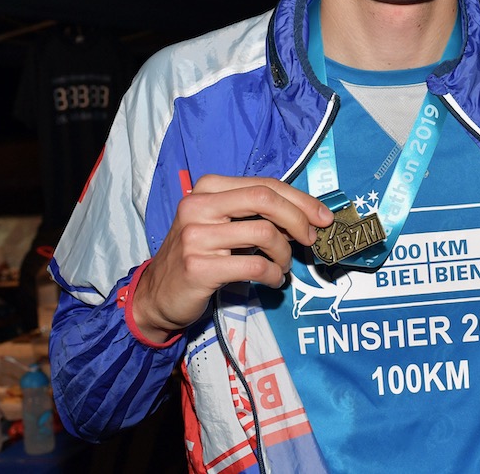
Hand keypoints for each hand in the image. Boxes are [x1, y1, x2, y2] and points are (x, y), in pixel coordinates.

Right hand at [131, 174, 333, 338]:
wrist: (157, 294)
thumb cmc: (199, 254)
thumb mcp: (220, 223)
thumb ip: (253, 213)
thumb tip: (304, 214)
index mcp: (207, 188)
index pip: (264, 184)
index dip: (300, 199)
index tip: (322, 216)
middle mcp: (198, 206)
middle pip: (265, 199)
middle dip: (298, 218)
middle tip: (311, 238)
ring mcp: (196, 236)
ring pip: (264, 233)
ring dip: (285, 253)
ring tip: (283, 265)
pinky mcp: (199, 267)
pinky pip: (254, 265)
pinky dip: (273, 274)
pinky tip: (273, 280)